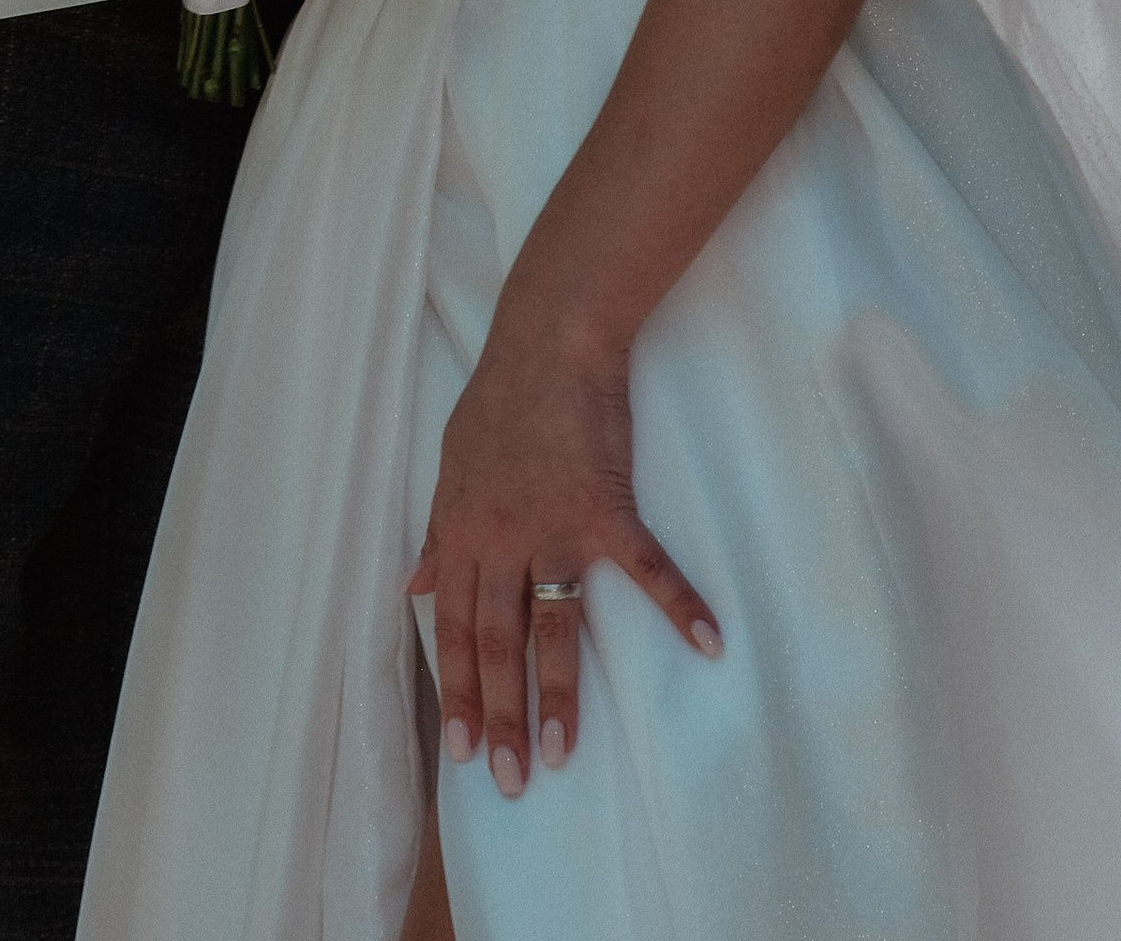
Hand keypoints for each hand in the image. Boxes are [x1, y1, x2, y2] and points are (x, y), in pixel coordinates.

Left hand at [409, 309, 719, 796]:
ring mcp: (555, 526)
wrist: (549, 339)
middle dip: (501, 718)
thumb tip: (413, 583)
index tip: (460, 753)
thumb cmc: (500, 399)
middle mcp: (502, 539)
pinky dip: (678, 603)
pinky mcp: (606, 506)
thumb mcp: (451, 466)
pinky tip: (707, 642)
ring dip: (560, 694)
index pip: (456, 628)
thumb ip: (437, 532)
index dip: (457, 692)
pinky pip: (645, 566)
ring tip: (564, 755)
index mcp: (463, 532)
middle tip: (508, 782)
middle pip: (498, 643)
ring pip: (553, 625)